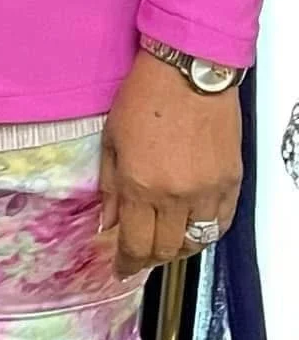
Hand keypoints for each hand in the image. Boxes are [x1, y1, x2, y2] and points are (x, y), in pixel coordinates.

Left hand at [99, 52, 241, 277]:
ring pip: (196, 242)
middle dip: (149, 257)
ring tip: (165, 242)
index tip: (120, 268)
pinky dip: (206, 232)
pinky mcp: (232, 182)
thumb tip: (108, 223)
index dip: (126, 263)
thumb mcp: (112, 139)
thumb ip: (109, 187)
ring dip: (178, 248)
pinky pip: (221, 223)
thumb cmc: (144, 96)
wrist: (189, 71)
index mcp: (141, 185)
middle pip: (166, 249)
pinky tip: (193, 227)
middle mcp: (176, 195)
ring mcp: (208, 190)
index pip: (135, 243)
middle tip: (139, 255)